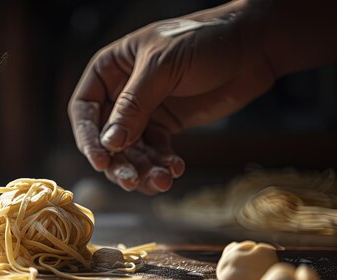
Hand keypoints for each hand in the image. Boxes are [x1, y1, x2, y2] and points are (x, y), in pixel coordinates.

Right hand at [68, 1, 275, 193]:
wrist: (252, 46)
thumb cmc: (203, 40)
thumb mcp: (162, 67)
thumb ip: (134, 105)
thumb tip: (110, 143)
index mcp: (110, 69)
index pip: (84, 109)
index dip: (88, 138)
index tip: (101, 161)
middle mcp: (122, 93)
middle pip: (106, 137)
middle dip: (119, 162)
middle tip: (132, 182)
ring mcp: (144, 111)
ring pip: (131, 151)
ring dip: (143, 170)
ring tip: (162, 180)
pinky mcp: (167, 125)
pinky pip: (155, 152)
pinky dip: (162, 164)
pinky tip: (175, 169)